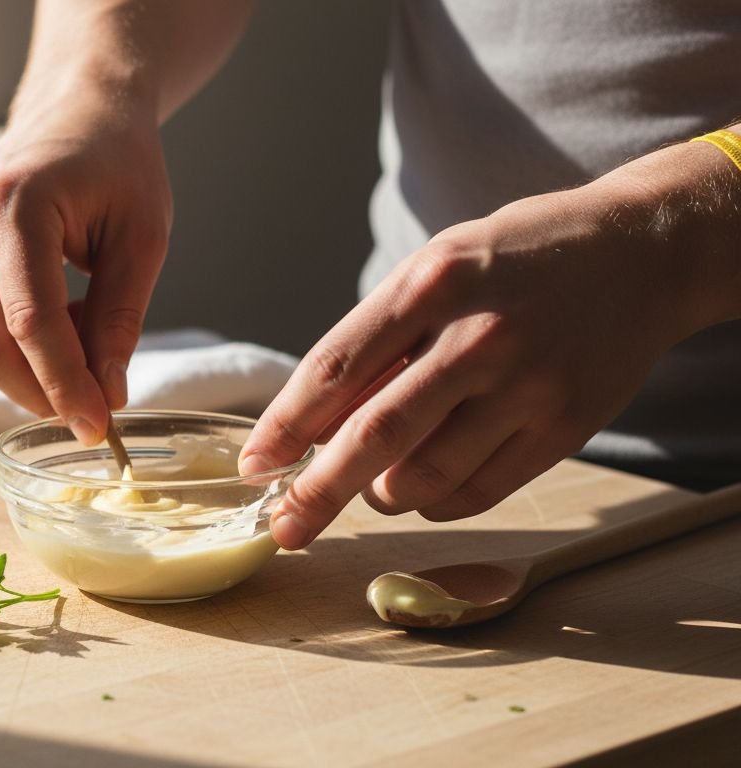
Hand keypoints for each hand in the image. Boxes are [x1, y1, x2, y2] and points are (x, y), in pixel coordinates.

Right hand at [0, 97, 170, 444]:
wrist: (77, 108)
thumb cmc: (117, 161)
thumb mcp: (142, 237)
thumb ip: (120, 318)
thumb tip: (108, 394)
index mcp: (13, 206)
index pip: (32, 322)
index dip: (65, 384)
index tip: (99, 426)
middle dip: (42, 394)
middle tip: (93, 419)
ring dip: (34, 372)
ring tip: (92, 348)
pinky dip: (22, 346)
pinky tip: (66, 325)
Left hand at [240, 140, 739, 549]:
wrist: (642, 251)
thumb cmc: (516, 259)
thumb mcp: (439, 267)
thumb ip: (379, 338)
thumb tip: (313, 423)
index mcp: (432, 284)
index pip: (335, 368)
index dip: (284, 425)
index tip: (253, 464)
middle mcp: (478, 337)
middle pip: (374, 435)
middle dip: (316, 491)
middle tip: (283, 527)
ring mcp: (527, 386)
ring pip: (424, 477)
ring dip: (382, 494)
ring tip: (378, 479)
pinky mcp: (565, 428)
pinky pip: (477, 493)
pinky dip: (435, 501)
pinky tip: (427, 482)